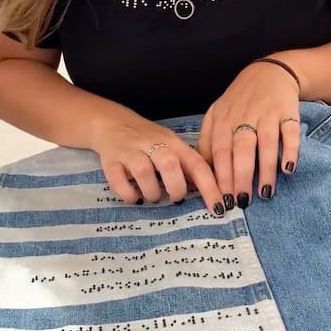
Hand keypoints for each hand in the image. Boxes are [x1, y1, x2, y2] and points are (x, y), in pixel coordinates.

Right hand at [94, 111, 225, 216]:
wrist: (112, 123)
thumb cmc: (149, 140)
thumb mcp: (172, 145)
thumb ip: (187, 164)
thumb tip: (211, 193)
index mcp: (174, 142)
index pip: (197, 164)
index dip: (210, 187)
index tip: (219, 208)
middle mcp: (153, 144)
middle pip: (170, 165)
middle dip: (176, 188)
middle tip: (175, 198)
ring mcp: (130, 151)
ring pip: (144, 173)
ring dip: (152, 192)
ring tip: (152, 196)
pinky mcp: (110, 161)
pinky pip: (118, 181)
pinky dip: (128, 194)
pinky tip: (134, 196)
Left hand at [197, 60, 299, 205]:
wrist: (269, 72)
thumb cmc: (239, 101)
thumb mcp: (217, 114)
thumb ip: (207, 140)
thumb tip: (200, 172)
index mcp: (223, 119)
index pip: (219, 150)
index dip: (220, 175)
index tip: (222, 199)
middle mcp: (244, 116)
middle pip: (240, 149)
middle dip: (240, 176)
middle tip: (242, 201)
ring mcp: (267, 113)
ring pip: (265, 143)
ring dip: (265, 169)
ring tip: (264, 192)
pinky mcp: (288, 112)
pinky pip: (290, 132)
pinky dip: (290, 150)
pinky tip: (288, 169)